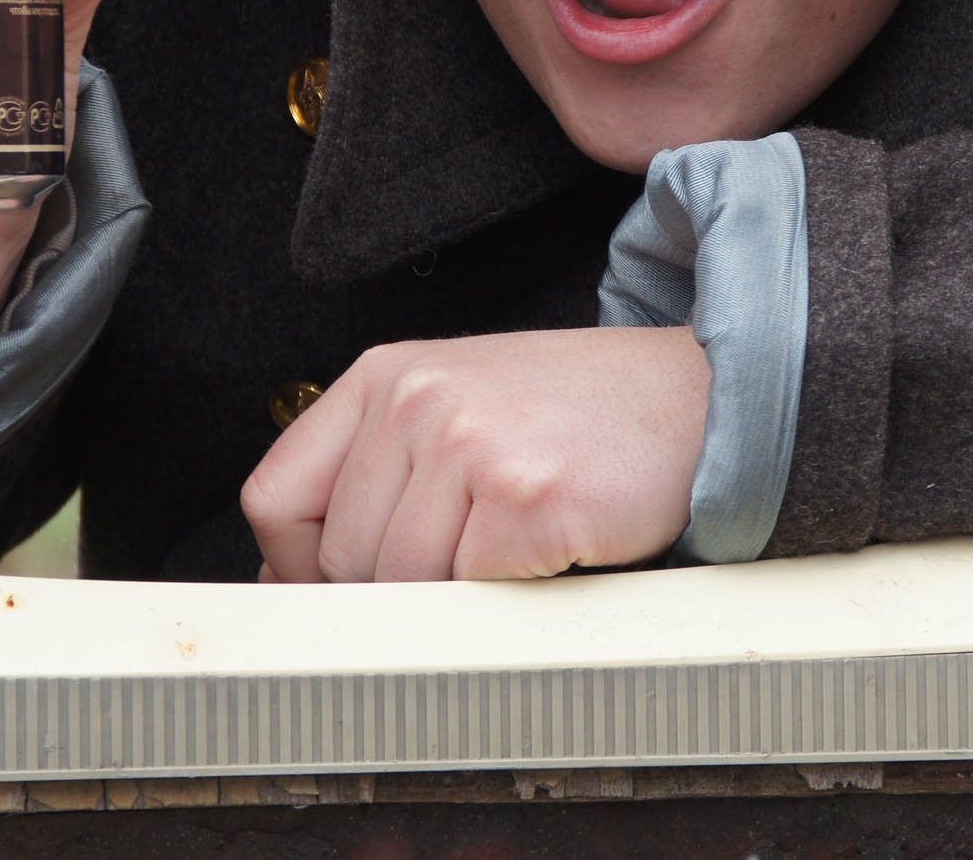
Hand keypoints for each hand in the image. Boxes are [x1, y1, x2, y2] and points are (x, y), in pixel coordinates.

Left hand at [241, 327, 709, 581]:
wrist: (697, 399)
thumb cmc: (580, 416)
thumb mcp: (455, 413)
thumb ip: (371, 480)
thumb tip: (283, 586)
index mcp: (386, 376)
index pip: (275, 497)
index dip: (296, 566)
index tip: (341, 590)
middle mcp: (416, 399)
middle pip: (338, 558)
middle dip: (394, 589)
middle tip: (467, 564)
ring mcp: (468, 443)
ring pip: (400, 588)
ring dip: (457, 597)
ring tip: (514, 549)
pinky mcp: (523, 496)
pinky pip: (468, 597)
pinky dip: (509, 597)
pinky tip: (550, 547)